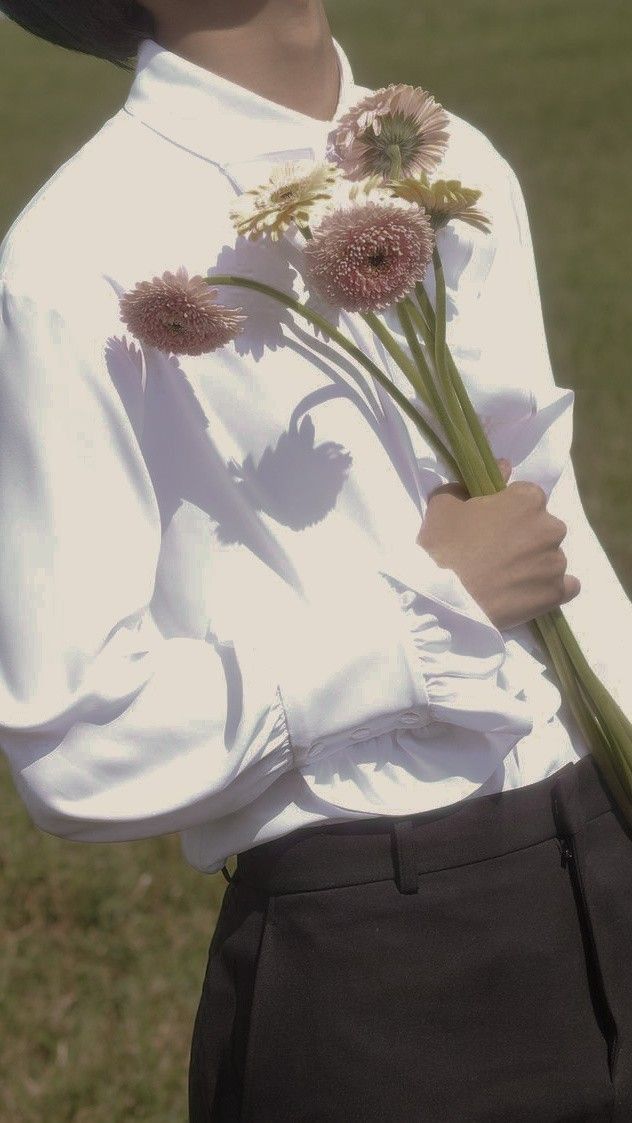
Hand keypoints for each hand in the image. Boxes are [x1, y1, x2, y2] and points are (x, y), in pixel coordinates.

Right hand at [416, 459, 580, 628]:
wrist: (445, 598)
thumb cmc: (443, 547)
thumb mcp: (443, 504)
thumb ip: (472, 482)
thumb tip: (503, 467)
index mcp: (528, 500)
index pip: (528, 496)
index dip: (509, 510)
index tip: (492, 525)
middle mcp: (550, 527)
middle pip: (543, 527)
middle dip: (525, 537)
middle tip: (496, 553)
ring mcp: (556, 562)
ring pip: (550, 557)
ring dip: (534, 564)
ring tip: (506, 579)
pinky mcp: (556, 592)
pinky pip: (566, 586)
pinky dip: (551, 587)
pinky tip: (529, 592)